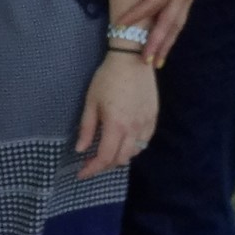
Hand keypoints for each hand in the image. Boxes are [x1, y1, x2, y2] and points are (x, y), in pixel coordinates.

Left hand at [73, 53, 158, 179]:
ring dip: (120, 157)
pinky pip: (145, 142)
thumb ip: (87, 128)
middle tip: (92, 162)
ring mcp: (146, 124)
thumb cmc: (107, 78)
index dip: (92, 169)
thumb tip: (81, 150)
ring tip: (107, 152)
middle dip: (104, 165)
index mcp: (116, 125)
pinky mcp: (153, 118)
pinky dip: (134, 148)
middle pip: (120, 159)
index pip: (105, 158)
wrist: (132, 60)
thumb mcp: (91, 102)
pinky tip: (124, 142)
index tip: (81, 174)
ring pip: (134, 153)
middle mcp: (133, 129)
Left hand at [126, 0, 231, 65]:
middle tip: (146, 62)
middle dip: (157, 43)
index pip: (152, 2)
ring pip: (178, 23)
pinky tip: (169, 40)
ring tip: (158, 61)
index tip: (120, 25)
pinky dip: (175, 32)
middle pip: (168, 22)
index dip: (136, 15)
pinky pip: (183, 17)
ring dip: (168, 43)